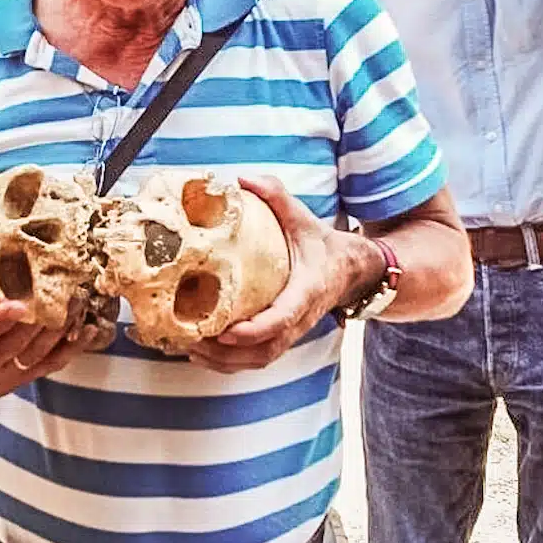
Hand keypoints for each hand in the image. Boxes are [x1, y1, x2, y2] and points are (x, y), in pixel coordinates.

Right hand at [0, 231, 90, 415]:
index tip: (17, 306)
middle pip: (15, 344)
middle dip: (42, 319)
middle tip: (66, 292)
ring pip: (34, 355)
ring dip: (59, 331)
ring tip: (79, 303)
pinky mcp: (13, 381)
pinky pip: (45, 366)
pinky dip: (68, 349)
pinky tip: (87, 330)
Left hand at [190, 176, 383, 374]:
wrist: (352, 271)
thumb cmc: (324, 245)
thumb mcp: (303, 217)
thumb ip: (276, 195)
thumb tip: (242, 179)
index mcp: (306, 291)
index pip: (282, 318)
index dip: (255, 330)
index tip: (227, 334)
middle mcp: (300, 318)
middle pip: (265, 351)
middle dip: (227, 355)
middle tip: (193, 342)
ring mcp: (292, 333)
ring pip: (259, 360)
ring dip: (224, 363)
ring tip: (190, 350)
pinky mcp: (284, 338)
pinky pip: (257, 359)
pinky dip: (230, 363)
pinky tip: (202, 353)